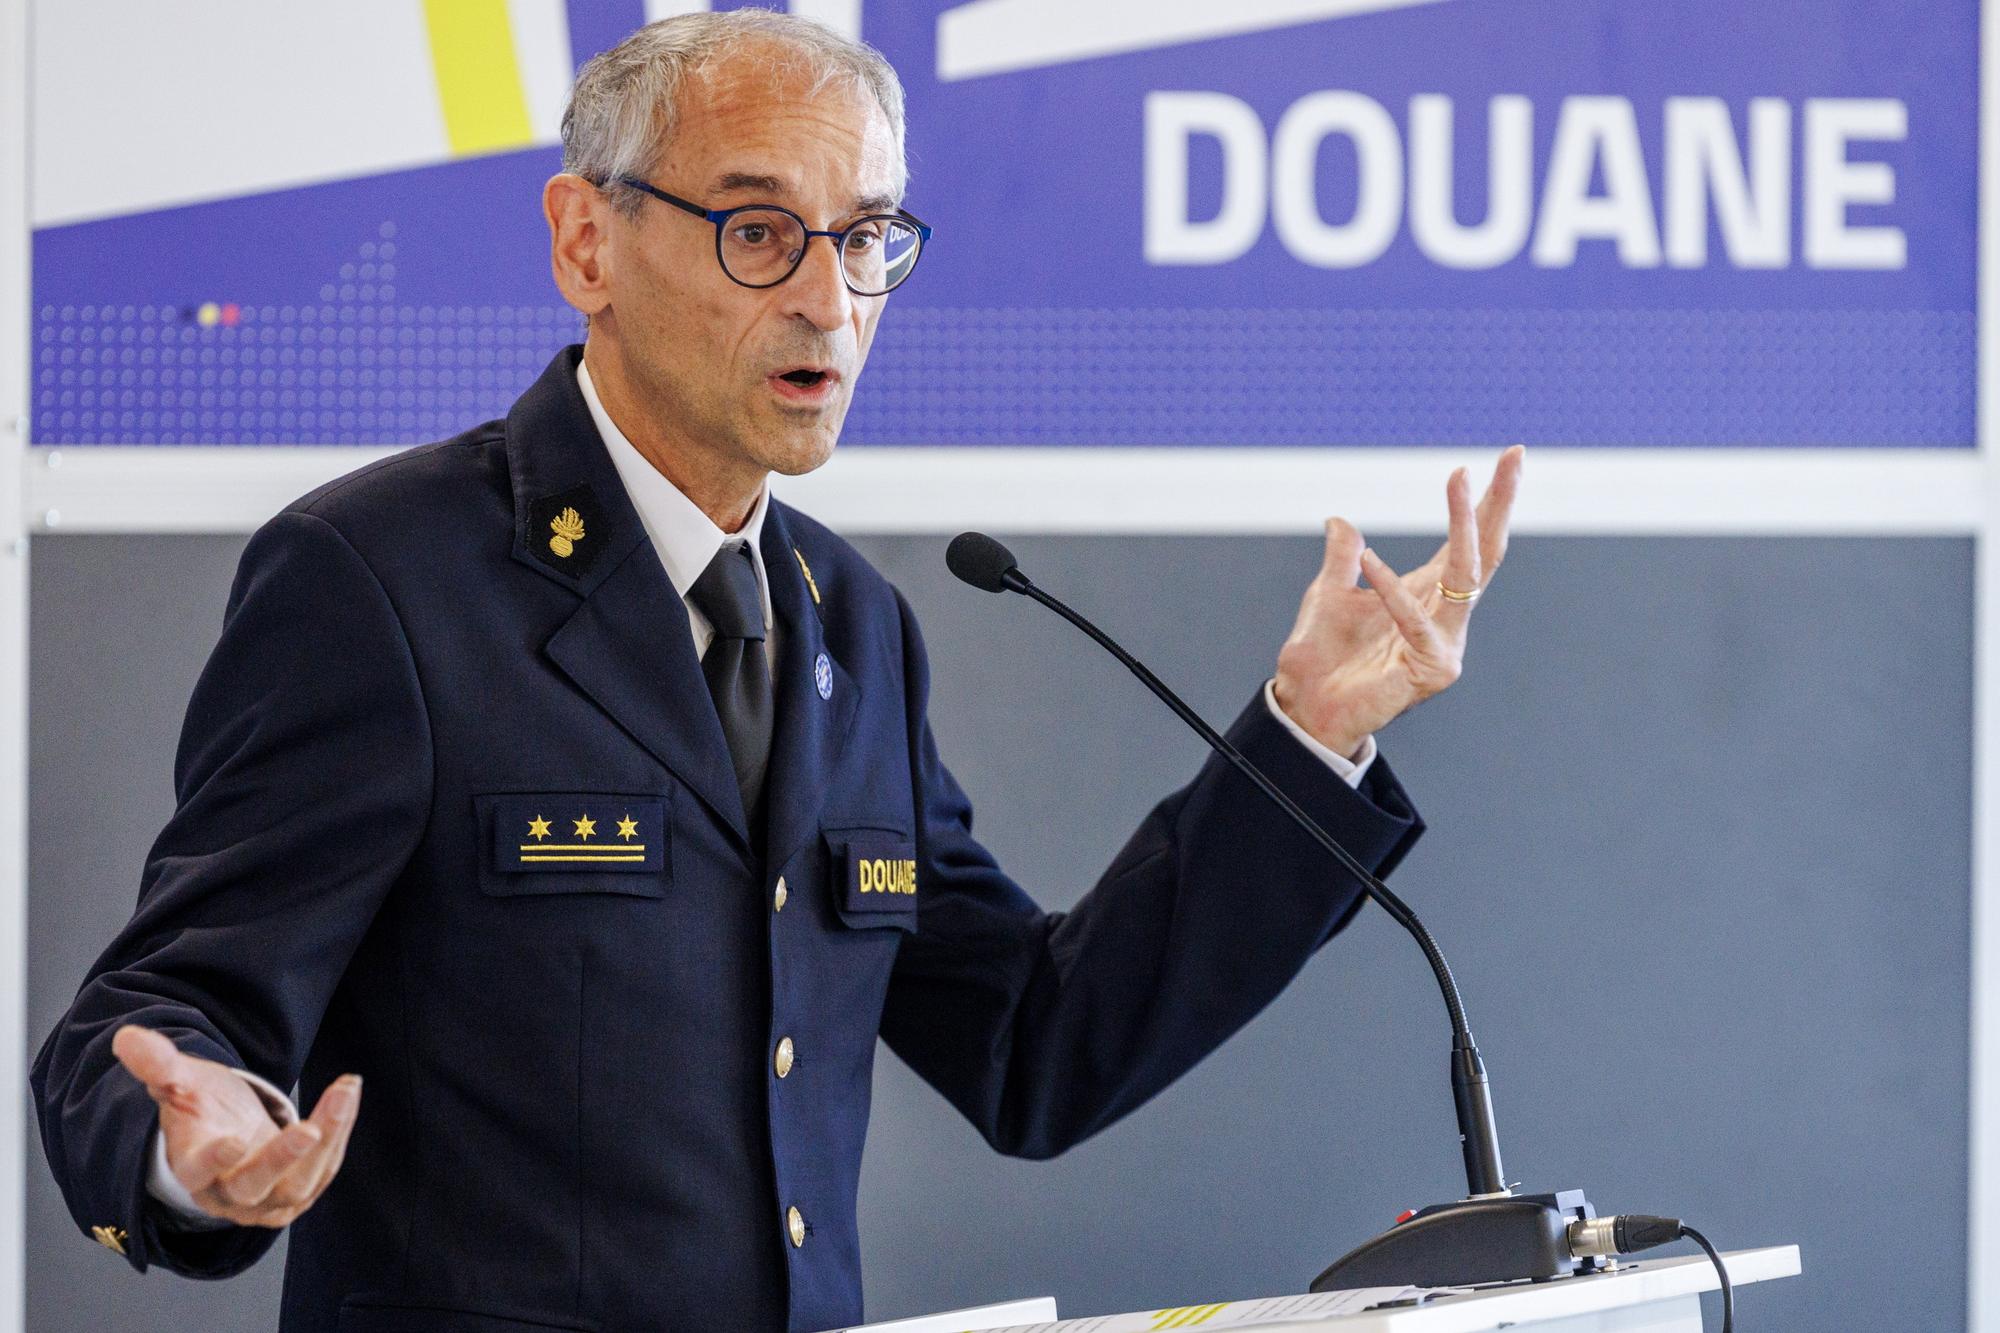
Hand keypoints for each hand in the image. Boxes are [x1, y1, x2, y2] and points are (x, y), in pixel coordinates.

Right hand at [112, 1024, 361, 1228]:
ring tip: (344, 1090)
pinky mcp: (300, 1193)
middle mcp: (229, 1194)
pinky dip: (340, 1131)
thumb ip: (159, 1064)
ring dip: (329, 1136)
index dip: (214, 1161)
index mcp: (193, 1168)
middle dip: (282, 1159)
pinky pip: (326, 1168)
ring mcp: (267, 1200)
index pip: (199, 1172)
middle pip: (255, 1186)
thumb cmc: (203, 1108)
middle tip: (309, 1129)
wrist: (230, 1135)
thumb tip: (127, 1037)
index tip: (233, 1141)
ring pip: (301, 1182)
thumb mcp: (182, 1083)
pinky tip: (346, 1094)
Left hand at [1273, 446, 1524, 758]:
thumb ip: (1342, 559)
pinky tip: (1370, 560)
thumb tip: (1339, 521)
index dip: (1487, 501)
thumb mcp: (1328, 594)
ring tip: (1459, 479)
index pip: (1467, 540)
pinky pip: (1415, 621)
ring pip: (1466, 574)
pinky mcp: (1433, 670)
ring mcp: (1446, 643)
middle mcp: (1444, 615)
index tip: (1508, 456)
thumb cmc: (1322, 658)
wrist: (1307, 708)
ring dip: (1462, 524)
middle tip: (1514, 456)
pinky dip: (1390, 590)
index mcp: (1427, 595)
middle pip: (1483, 550)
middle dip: (1499, 502)